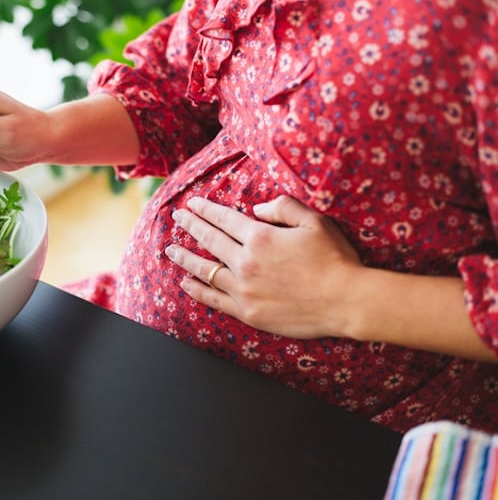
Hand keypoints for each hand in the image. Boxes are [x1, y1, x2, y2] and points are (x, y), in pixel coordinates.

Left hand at [165, 196, 361, 338]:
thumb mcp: (314, 221)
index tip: (192, 204)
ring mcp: (244, 289)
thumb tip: (256, 208)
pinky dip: (197, 290)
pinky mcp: (247, 312)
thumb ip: (283, 207)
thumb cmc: (335, 259)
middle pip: (210, 240)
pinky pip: (214, 299)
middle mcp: (245, 262)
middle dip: (190, 226)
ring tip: (170, 250)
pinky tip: (185, 283)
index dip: (205, 209)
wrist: (346, 301)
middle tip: (177, 218)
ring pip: (205, 270)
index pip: (224, 219)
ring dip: (185, 257)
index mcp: (260, 237)